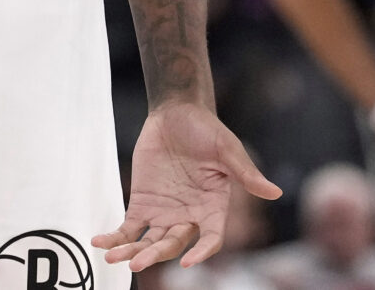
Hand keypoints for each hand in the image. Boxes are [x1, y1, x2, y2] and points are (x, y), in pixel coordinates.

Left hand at [94, 100, 280, 270]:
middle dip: (155, 255)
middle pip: (174, 244)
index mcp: (213, 208)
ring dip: (132, 252)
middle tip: (136, 262)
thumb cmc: (206, 129)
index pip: (210, 239)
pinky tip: (100, 243)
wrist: (175, 112)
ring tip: (114, 258)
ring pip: (149, 241)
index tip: (188, 262)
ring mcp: (165, 212)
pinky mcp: (143, 203)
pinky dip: (116, 237)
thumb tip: (275, 192)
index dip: (201, 253)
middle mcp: (189, 216)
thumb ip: (246, 172)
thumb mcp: (227, 148)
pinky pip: (129, 227)